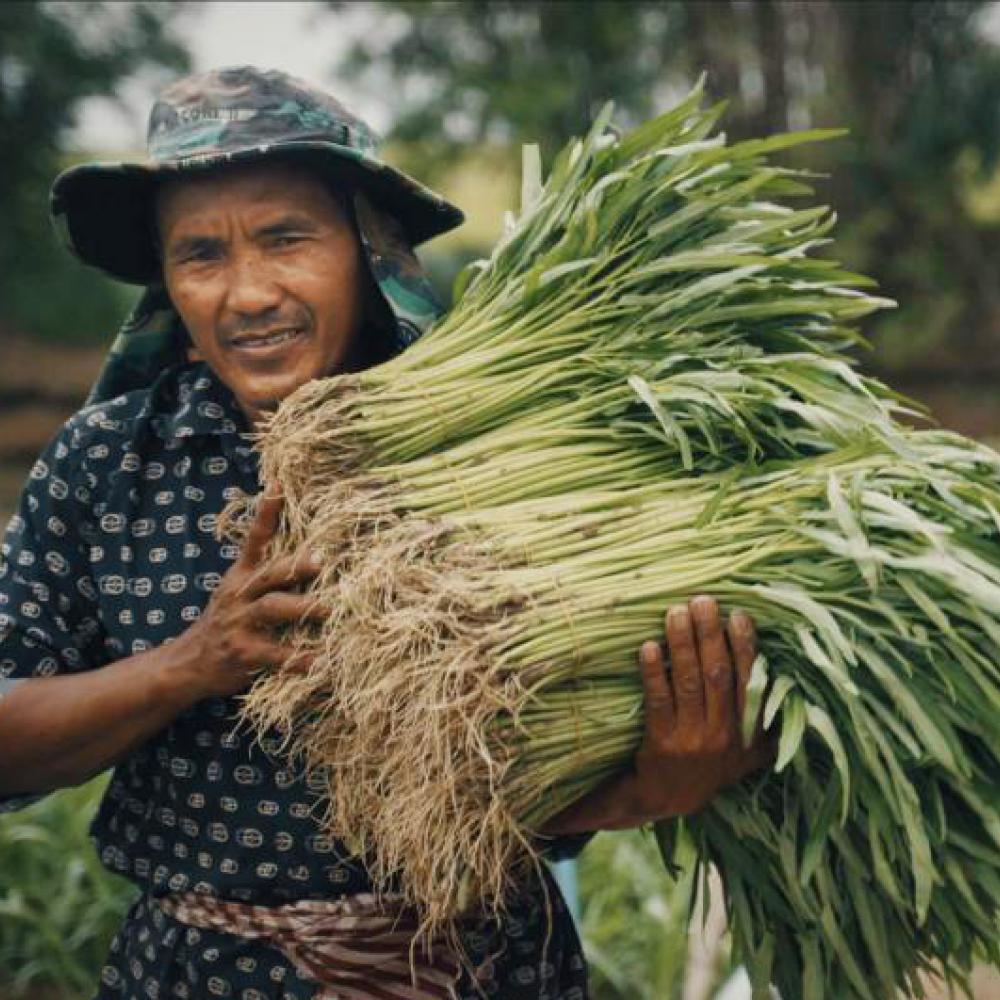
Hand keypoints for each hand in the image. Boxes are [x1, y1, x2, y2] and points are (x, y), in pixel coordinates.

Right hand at [173, 488, 324, 698]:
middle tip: (322, 560)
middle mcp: (239, 594)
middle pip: (269, 573)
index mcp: (241, 575)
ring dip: (303, 607)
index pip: (254, 537)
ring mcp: (239, 623)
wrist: (188, 663)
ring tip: (329, 610)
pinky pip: (275, 654)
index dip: (266, 511)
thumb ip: (268, 573)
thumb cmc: (227, 622)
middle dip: (296, 566)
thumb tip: (315, 553)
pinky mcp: (243, 653)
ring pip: (273, 609)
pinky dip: (299, 659)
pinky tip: (319, 661)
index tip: (278, 485)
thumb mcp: (238, 590)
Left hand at [541, 595, 772, 834]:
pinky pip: (658, 700)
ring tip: (675, 613)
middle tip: (702, 601)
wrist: (665, 799)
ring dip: (682, 644)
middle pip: (718, 675)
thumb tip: (793, 679)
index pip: (750, 682)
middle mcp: (724, 737)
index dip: (745, 647)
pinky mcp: (661, 743)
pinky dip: (654, 671)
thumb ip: (766, 720)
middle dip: (710, 635)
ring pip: (689, 682)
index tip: (738, 615)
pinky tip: (649, 647)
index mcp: (748, 734)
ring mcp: (692, 741)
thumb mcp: (747, 751)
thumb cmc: (709, 764)